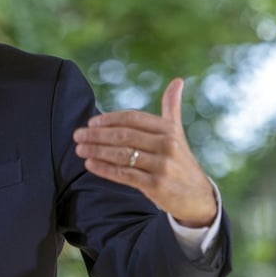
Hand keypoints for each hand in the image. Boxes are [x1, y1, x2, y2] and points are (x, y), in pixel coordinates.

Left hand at [73, 77, 216, 226]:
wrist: (197, 196)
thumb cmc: (180, 160)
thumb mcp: (177, 132)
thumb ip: (172, 106)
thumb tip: (177, 80)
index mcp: (168, 129)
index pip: (132, 118)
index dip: (109, 119)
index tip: (91, 122)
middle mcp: (167, 145)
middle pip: (124, 135)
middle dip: (97, 135)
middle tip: (77, 135)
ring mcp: (162, 166)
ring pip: (122, 155)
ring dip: (97, 151)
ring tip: (80, 149)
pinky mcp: (156, 185)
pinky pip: (124, 174)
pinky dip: (104, 169)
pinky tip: (90, 164)